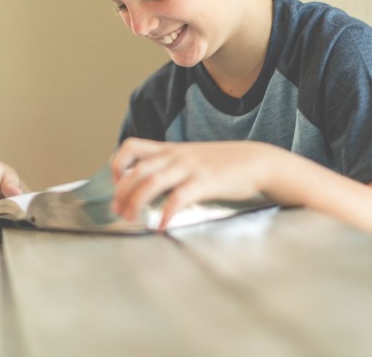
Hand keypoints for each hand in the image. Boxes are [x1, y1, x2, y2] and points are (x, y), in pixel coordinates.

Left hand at [110, 138, 282, 229]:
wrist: (256, 160)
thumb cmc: (222, 163)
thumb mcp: (191, 157)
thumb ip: (169, 165)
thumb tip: (148, 183)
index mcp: (169, 149)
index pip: (131, 146)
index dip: (117, 164)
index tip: (115, 182)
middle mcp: (175, 156)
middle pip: (136, 170)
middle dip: (121, 192)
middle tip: (117, 211)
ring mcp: (189, 168)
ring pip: (152, 182)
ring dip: (136, 202)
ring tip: (131, 218)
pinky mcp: (204, 182)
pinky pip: (179, 197)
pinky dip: (167, 212)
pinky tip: (162, 225)